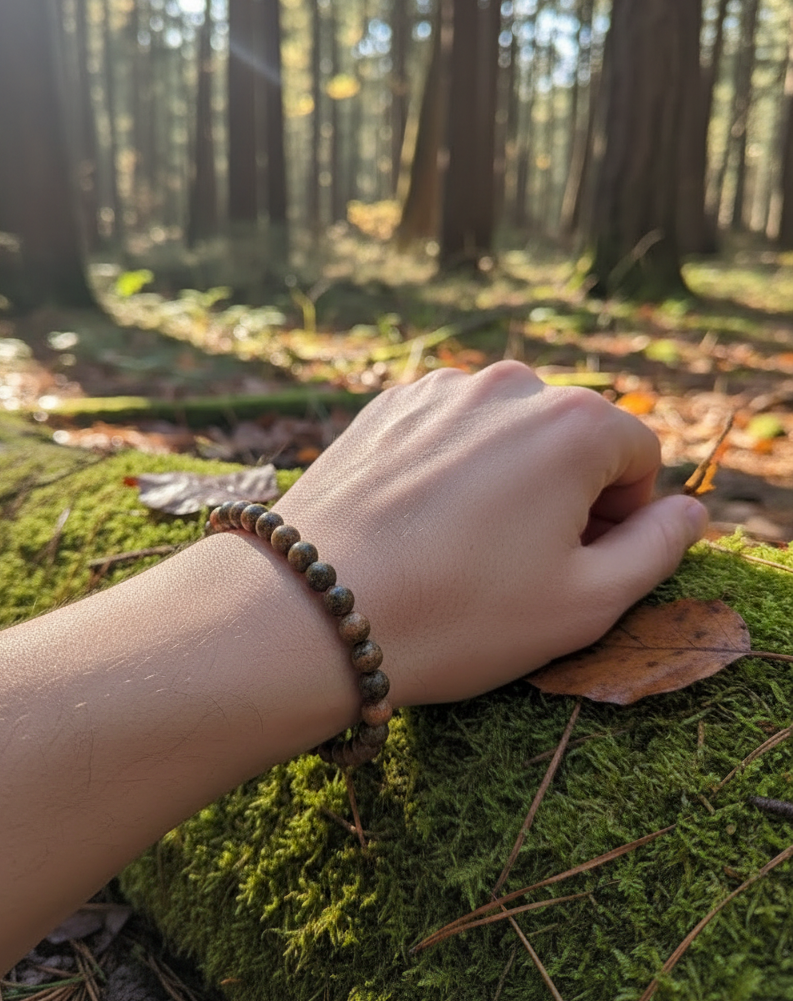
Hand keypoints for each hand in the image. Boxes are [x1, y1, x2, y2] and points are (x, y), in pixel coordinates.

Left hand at [275, 362, 706, 705]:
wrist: (313, 609)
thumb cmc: (458, 614)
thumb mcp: (587, 603)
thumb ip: (659, 549)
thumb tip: (688, 511)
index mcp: (573, 423)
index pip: (637, 456)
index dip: (622, 517)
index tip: (577, 565)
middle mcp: (508, 386)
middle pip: (571, 437)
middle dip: (565, 494)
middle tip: (518, 566)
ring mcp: (439, 390)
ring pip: (506, 433)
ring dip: (506, 480)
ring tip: (462, 548)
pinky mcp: (385, 406)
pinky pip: (448, 433)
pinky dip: (451, 470)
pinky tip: (418, 526)